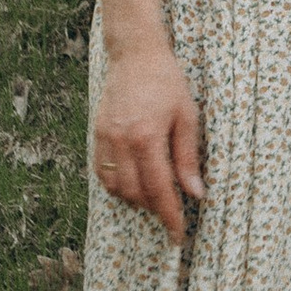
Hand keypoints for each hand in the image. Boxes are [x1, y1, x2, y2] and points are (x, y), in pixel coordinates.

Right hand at [91, 40, 204, 238]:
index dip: (169, 216)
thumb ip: (188, 158)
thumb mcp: (187, 117)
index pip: (158, 189)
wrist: (135, 55)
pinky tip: (133, 182)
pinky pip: (101, 172)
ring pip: (114, 187)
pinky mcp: (96, 134)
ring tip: (154, 197)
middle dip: (153, 209)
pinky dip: (116, 185)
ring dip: (134, 199)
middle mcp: (120, 141)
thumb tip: (195, 193)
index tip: (177, 235)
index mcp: (146, 137)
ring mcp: (104, 138)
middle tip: (171, 213)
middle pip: (134, 193)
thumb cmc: (167, 82)